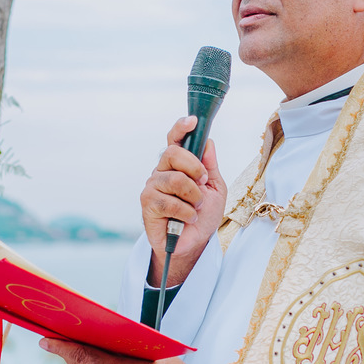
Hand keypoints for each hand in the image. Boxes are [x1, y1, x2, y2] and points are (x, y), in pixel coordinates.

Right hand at [140, 115, 226, 286]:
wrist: (194, 243)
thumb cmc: (203, 214)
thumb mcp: (215, 188)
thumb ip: (210, 166)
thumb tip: (208, 142)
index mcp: (178, 164)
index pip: (175, 140)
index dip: (181, 128)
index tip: (193, 121)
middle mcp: (162, 170)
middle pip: (173, 154)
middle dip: (194, 168)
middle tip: (202, 184)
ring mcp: (152, 186)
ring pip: (174, 179)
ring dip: (193, 196)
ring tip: (196, 208)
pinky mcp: (147, 204)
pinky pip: (169, 201)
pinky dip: (186, 212)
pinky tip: (187, 219)